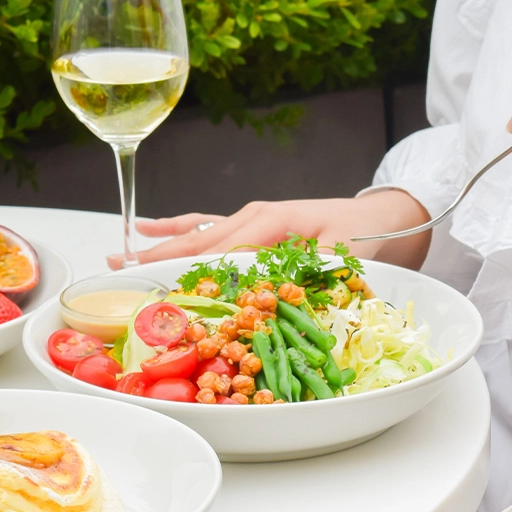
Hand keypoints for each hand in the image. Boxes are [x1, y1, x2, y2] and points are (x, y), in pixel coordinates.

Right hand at [120, 190, 432, 269]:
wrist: (392, 218)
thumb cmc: (370, 238)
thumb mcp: (338, 259)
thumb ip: (301, 274)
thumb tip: (265, 293)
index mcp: (270, 224)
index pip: (217, 251)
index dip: (184, 270)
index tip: (153, 288)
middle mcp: (256, 218)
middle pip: (199, 242)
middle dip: (160, 259)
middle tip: (119, 275)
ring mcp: (256, 220)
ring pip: (201, 234)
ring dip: (163, 246)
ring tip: (124, 255)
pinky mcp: (261, 226)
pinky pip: (214, 227)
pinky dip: (185, 229)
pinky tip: (153, 229)